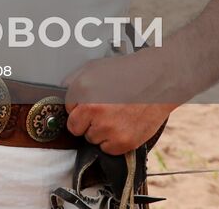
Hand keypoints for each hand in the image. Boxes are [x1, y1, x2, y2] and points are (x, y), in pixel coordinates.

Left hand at [63, 48, 186, 155]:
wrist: (158, 80)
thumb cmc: (127, 72)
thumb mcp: (94, 68)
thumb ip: (73, 81)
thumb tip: (61, 92)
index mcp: (82, 91)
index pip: (68, 110)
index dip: (80, 107)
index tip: (91, 103)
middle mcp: (92, 110)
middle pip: (77, 128)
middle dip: (87, 121)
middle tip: (104, 110)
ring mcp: (108, 128)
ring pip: (92, 139)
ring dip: (101, 131)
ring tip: (117, 116)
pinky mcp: (123, 142)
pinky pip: (107, 149)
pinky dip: (114, 141)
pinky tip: (124, 126)